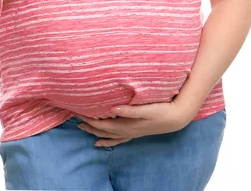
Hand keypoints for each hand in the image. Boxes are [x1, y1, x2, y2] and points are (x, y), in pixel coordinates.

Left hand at [73, 100, 196, 147]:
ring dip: (94, 131)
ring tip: (82, 129)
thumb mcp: (146, 109)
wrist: (175, 118)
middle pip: (102, 129)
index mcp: (126, 124)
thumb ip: (129, 110)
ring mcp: (130, 132)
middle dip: (88, 124)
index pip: (102, 123)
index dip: (89, 118)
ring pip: (108, 135)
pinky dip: (107, 140)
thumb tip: (112, 109)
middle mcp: (126, 130)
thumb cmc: (161, 111)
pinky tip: (101, 142)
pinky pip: (117, 139)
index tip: (78, 112)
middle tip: (75, 117)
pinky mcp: (135, 132)